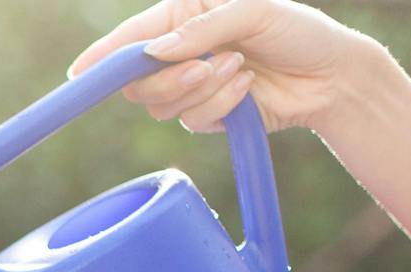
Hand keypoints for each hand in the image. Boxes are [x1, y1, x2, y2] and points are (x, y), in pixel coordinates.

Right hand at [68, 0, 377, 132]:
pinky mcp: (206, 115)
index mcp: (181, 16)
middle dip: (167, 79)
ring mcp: (190, 86)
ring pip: (162, 106)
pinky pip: (192, 121)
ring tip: (241, 69)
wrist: (332, 75)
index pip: (129, 40)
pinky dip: (221, 105)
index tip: (78, 75)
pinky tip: (247, 90)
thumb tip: (155, 52)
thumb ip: (201, 29)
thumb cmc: (297, 30)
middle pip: (136, 82)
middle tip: (202, 68)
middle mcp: (178, 52)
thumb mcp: (253, 11)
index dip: (101, 58)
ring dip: (203, 89)